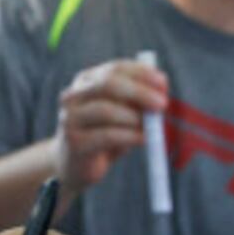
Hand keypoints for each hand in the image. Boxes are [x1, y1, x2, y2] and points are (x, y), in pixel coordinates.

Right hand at [54, 57, 169, 196]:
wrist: (77, 166)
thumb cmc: (105, 134)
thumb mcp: (124, 113)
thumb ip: (139, 100)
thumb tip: (162, 89)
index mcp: (86, 80)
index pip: (115, 68)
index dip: (141, 73)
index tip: (164, 82)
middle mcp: (73, 95)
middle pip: (108, 84)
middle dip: (139, 92)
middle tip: (162, 104)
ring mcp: (70, 118)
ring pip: (105, 110)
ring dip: (134, 117)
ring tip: (153, 126)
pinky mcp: (74, 142)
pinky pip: (106, 135)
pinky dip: (130, 136)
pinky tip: (143, 139)